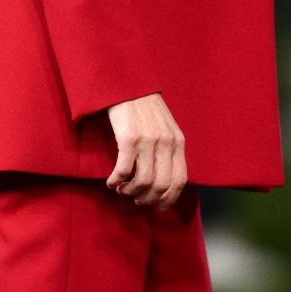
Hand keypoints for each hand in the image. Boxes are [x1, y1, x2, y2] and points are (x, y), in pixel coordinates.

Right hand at [106, 92, 186, 210]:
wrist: (128, 84)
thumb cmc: (145, 107)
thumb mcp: (166, 127)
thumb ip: (168, 149)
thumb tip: (164, 181)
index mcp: (178, 142)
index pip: (179, 180)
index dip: (169, 199)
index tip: (158, 207)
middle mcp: (166, 143)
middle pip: (161, 185)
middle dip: (147, 198)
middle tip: (136, 199)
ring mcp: (148, 141)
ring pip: (142, 181)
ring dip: (130, 191)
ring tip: (122, 190)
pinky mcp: (128, 138)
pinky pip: (123, 170)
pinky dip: (116, 180)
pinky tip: (111, 182)